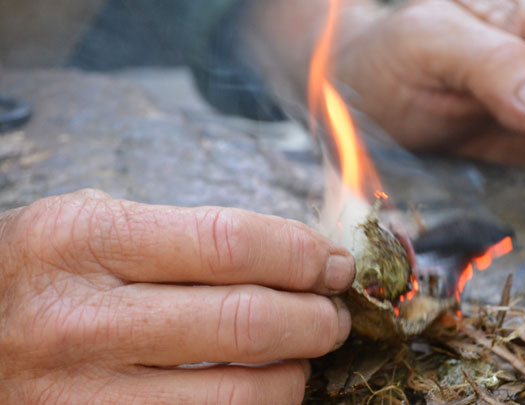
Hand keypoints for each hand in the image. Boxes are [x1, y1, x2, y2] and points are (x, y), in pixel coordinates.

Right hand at [0, 190, 354, 403]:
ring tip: (301, 356)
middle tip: (333, 314)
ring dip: (294, 376)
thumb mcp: (91, 224)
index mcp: (83, 241)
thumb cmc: (40, 274)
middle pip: (245, 323)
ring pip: (237, 398)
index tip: (332, 264)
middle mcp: (81, 322)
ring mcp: (82, 397)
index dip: (301, 255)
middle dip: (315, 319)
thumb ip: (185, 236)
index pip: (230, 243)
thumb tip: (295, 257)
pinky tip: (261, 391)